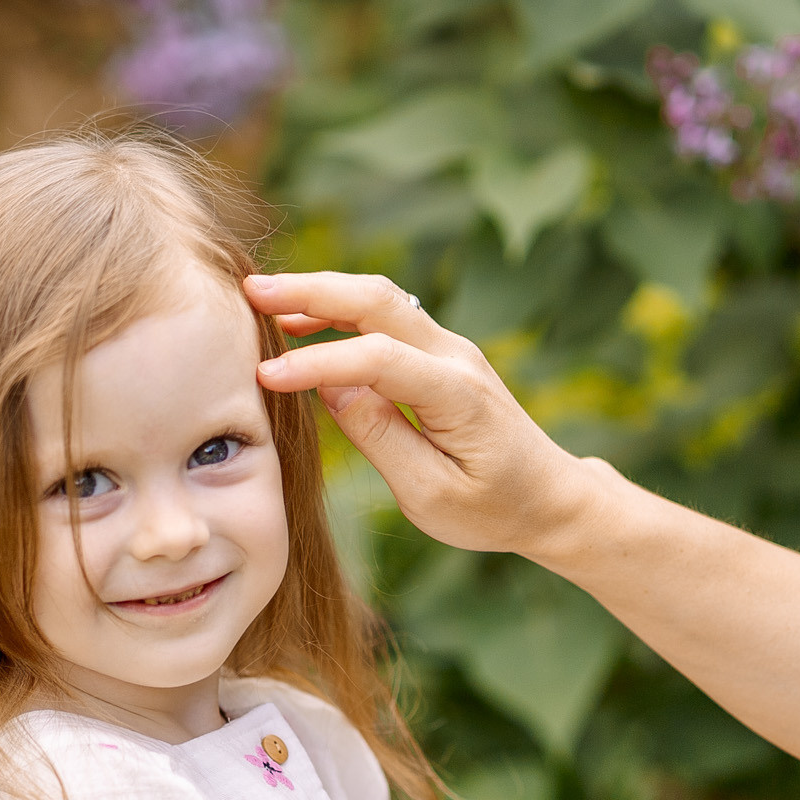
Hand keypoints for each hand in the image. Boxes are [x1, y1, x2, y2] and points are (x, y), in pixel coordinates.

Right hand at [243, 271, 616, 558]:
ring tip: (262, 298)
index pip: (378, 360)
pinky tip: (300, 319)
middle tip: (250, 290)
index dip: (317, 363)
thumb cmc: (493, 510)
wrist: (549, 498)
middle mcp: (457, 358)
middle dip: (312, 290)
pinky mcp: (441, 356)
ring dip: (321, 293)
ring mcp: (451, 350)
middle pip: (378, 301)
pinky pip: (387, 318)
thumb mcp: (431, 494)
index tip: (264, 377)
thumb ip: (380, 437)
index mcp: (458, 396)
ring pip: (381, 300)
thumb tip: (330, 386)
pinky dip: (340, 310)